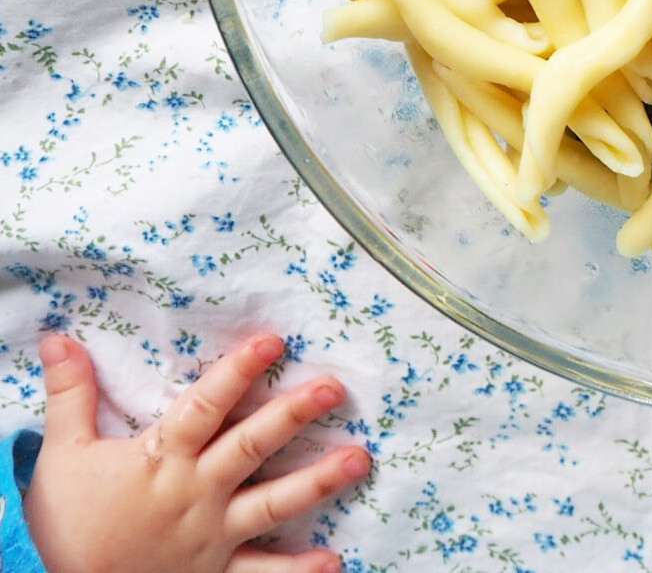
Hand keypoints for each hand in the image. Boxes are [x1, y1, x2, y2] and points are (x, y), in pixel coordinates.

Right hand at [22, 331, 370, 572]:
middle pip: (249, 448)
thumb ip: (71, 395)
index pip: (205, 408)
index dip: (238, 373)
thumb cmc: (66, 524)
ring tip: (359, 460)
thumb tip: (58, 336)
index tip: (274, 341)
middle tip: (334, 389)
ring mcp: (211, 536)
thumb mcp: (63, 456)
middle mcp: (194, 494)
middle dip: (291, 416)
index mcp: (162, 460)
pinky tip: (332, 560)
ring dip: (317, 483)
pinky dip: (295, 571)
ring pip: (271, 504)